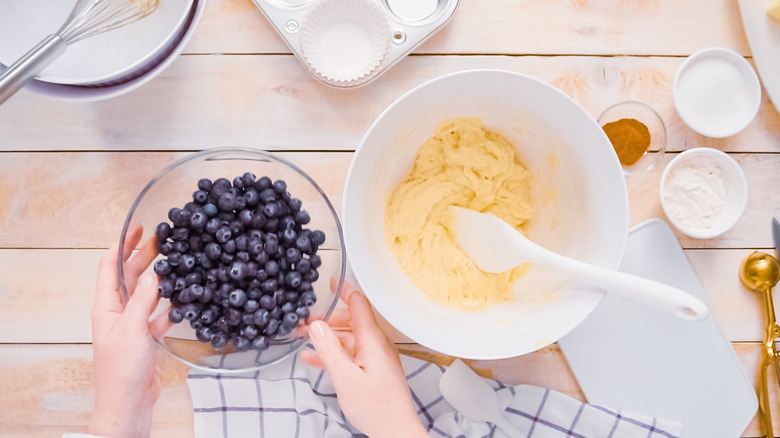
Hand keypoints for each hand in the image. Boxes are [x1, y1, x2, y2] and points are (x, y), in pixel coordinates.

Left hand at [89, 225, 171, 437]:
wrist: (127, 401)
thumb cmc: (121, 369)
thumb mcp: (133, 329)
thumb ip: (143, 301)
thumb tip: (154, 275)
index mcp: (106, 306)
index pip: (109, 266)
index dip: (121, 245)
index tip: (137, 228)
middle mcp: (116, 311)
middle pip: (128, 275)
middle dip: (142, 256)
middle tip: (161, 240)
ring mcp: (131, 324)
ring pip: (145, 293)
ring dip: (158, 279)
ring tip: (174, 264)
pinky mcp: (144, 336)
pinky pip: (157, 314)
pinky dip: (169, 306)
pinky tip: (181, 302)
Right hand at [300, 278, 428, 437]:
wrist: (396, 432)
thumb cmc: (377, 409)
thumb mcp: (345, 379)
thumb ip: (329, 350)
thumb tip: (316, 326)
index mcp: (373, 341)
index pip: (359, 305)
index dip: (344, 291)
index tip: (330, 282)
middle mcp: (377, 345)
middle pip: (351, 322)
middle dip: (327, 319)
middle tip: (305, 322)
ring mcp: (376, 358)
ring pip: (349, 339)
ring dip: (327, 338)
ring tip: (304, 340)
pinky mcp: (374, 371)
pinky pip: (351, 354)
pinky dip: (334, 354)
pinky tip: (314, 359)